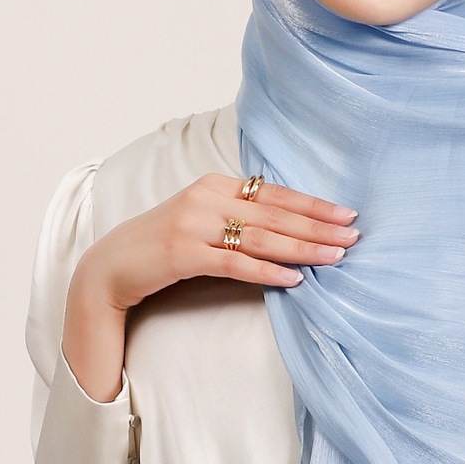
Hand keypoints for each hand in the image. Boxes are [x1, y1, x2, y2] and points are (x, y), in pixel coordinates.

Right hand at [62, 173, 356, 400]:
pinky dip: (266, 271)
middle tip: (353, 236)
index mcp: (215, 184)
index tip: (346, 213)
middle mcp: (206, 197)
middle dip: (317, 226)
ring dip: (302, 248)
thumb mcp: (201, 220)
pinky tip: (294, 279)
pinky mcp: (183, 253)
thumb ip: (237, 216)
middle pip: (274, 214)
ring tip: (335, 257)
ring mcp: (193, 224)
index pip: (275, 193)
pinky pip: (234, 262)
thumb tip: (286, 226)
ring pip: (260, 236)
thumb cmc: (162, 247)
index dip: (313, 204)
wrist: (110, 267)